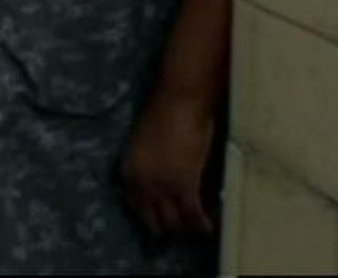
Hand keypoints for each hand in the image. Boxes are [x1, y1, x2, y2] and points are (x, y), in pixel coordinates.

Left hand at [119, 87, 217, 239]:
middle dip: (166, 229)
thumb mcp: (147, 148)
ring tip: (197, 234)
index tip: (160, 223)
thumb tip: (162, 182)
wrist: (179, 103)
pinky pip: (193, 214)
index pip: (134, 206)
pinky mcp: (184, 185)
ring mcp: (161, 186)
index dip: (149, 217)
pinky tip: (210, 229)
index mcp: (128, 171)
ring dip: (186, 229)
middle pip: (153, 219)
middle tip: (180, 233)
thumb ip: (150, 167)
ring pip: (174, 221)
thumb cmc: (165, 116)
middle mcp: (140, 183)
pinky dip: (202, 225)